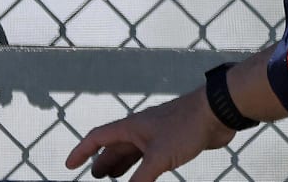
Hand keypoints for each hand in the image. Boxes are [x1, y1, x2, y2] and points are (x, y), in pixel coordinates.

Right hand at [65, 89, 235, 181]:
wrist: (218, 112)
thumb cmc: (186, 126)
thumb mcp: (158, 157)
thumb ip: (140, 179)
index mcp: (132, 127)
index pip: (98, 137)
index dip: (82, 151)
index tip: (69, 164)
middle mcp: (142, 129)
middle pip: (115, 146)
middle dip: (103, 161)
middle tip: (95, 176)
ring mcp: (158, 134)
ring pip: (134, 151)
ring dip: (122, 164)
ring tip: (113, 177)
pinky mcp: (174, 141)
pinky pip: (152, 157)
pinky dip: (143, 168)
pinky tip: (146, 174)